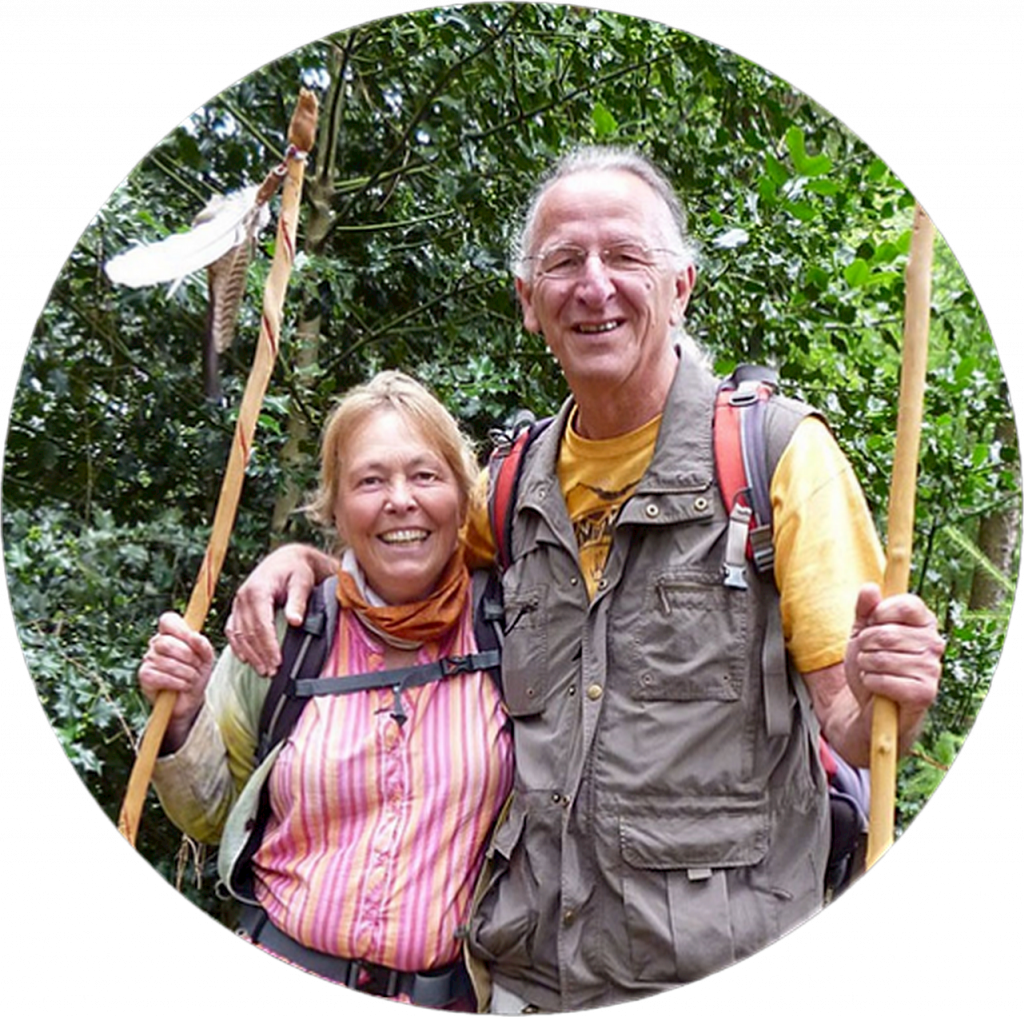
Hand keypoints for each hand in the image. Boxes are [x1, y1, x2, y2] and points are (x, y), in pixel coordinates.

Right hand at [138, 612, 214, 750]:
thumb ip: (203, 645)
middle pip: (167, 642)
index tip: (194, 640)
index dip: (181, 629)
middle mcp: (156, 644)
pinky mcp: (144, 676)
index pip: (168, 620)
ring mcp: (148, 659)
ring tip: (192, 678)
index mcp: (171, 634)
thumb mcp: (206, 657)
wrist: (191, 699)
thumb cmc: (197, 672)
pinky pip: (159, 676)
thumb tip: (194, 636)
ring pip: (165, 661)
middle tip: (197, 666)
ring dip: (186, 673)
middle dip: (188, 656)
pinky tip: (182, 686)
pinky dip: (176, 682)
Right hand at [224, 544, 333, 675]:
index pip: (261, 625)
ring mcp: (238, 603)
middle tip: (271, 672)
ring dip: (250, 654)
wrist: (287, 559)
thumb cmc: (296, 570)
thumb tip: (295, 621)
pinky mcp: (238, 608)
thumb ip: (298, 601)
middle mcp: (243, 597)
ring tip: (263, 670)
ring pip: (239, 634)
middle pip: (248, 633)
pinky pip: (233, 630)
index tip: (278, 662)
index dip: (268, 646)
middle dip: (260, 655)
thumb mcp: (302, 582)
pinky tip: (246, 659)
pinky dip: (237, 646)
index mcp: (257, 590)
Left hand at [845, 584, 943, 749]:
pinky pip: (885, 680)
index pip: (907, 604)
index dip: (881, 612)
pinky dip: (871, 683)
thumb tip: (870, 588)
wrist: (871, 705)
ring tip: (872, 671)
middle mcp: (934, 643)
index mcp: (923, 623)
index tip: (872, 623)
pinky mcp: (925, 693)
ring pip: (882, 658)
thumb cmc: (871, 664)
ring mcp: (932, 669)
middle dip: (865, 645)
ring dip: (866, 666)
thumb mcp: (861, 632)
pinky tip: (877, 687)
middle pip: (886, 633)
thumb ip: (865, 609)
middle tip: (868, 654)